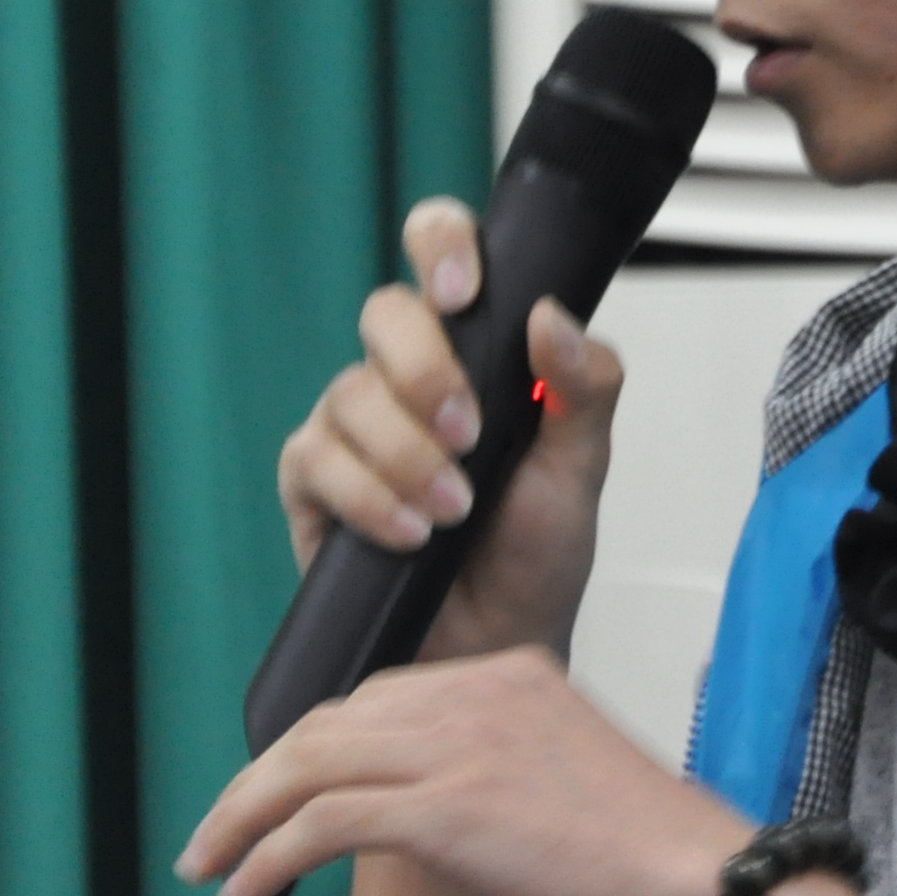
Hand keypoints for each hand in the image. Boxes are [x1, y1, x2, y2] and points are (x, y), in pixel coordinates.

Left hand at [175, 646, 754, 895]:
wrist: (704, 879)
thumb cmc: (651, 851)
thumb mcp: (568, 776)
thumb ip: (500, 769)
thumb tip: (439, 815)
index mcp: (509, 673)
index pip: (378, 697)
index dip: (313, 749)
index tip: (275, 794)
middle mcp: (477, 691)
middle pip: (329, 720)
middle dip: (259, 779)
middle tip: (215, 832)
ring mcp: (460, 746)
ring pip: (310, 763)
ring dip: (243, 817)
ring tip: (208, 863)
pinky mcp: (449, 809)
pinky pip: (325, 823)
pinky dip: (271, 855)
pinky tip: (247, 890)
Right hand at [276, 197, 623, 660]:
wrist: (495, 650)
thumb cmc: (534, 558)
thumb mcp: (581, 471)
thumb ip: (584, 388)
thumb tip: (551, 316)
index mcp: (473, 352)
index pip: (442, 256)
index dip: (441, 245)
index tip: (464, 288)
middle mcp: (404, 377)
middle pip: (384, 314)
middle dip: (426, 372)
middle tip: (469, 435)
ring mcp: (352, 428)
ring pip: (350, 393)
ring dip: (406, 455)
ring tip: (452, 511)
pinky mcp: (313, 485)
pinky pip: (314, 460)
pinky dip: (366, 496)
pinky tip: (406, 532)